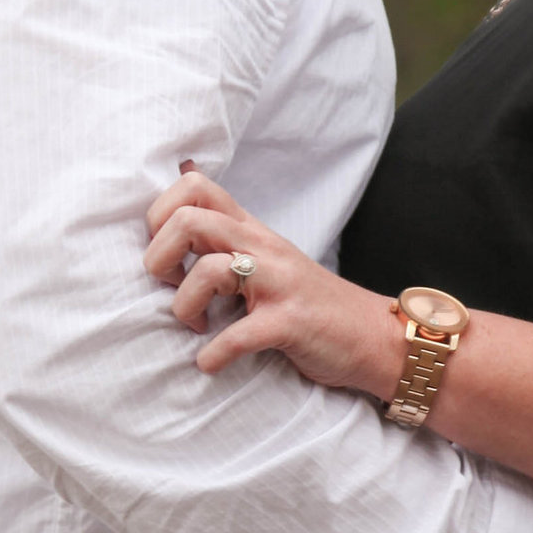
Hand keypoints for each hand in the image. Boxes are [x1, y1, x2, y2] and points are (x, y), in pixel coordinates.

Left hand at [145, 169, 403, 396]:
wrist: (373, 335)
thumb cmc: (307, 299)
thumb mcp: (264, 252)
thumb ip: (224, 223)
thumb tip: (182, 169)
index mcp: (249, 229)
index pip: (191, 187)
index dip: (159, 217)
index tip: (168, 256)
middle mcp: (261, 246)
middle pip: (187, 219)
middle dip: (159, 259)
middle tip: (172, 289)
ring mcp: (277, 282)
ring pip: (209, 270)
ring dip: (184, 307)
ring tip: (197, 326)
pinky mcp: (290, 322)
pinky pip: (237, 335)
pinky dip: (213, 355)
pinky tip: (211, 363)